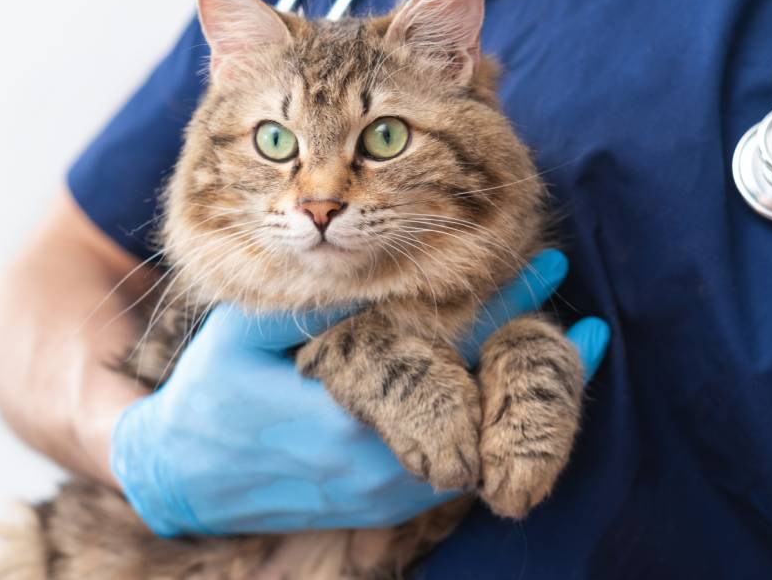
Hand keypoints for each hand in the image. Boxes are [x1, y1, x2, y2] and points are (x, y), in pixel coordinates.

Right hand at [110, 249, 609, 536]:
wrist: (183, 478)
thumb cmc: (208, 396)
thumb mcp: (242, 334)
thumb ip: (307, 305)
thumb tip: (364, 262)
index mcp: (347, 415)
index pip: (444, 350)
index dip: (498, 303)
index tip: (545, 264)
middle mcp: (376, 465)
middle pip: (477, 408)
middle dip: (529, 362)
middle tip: (588, 329)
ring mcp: (381, 495)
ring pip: (476, 451)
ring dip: (517, 408)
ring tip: (568, 364)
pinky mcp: (379, 510)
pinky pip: (451, 479)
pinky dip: (488, 441)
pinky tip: (509, 413)